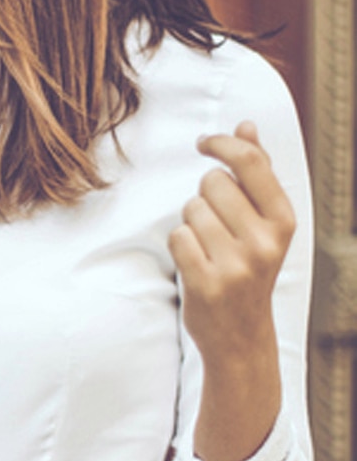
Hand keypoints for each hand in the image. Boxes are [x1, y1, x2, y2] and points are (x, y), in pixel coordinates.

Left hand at [168, 121, 293, 460]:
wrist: (241, 335)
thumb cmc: (249, 266)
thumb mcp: (264, 223)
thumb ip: (256, 174)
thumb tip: (246, 125)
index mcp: (284, 221)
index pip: (250, 162)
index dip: (222, 143)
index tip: (204, 142)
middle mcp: (265, 241)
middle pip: (211, 183)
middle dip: (205, 196)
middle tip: (216, 227)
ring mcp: (237, 264)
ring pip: (191, 209)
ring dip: (191, 223)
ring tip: (209, 248)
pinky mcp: (207, 282)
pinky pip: (177, 236)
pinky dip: (180, 246)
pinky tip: (196, 263)